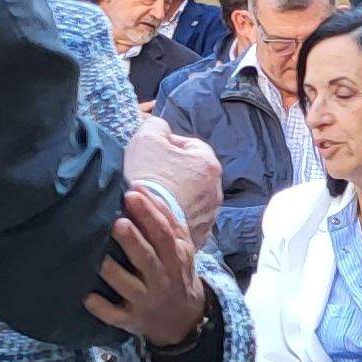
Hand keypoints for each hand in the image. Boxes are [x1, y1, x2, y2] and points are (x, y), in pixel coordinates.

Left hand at [86, 186, 210, 346]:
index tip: (132, 194)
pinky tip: (87, 297)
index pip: (164, 233)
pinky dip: (102, 308)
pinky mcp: (132, 320)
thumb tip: (140, 188)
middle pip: (147, 258)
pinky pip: (115, 316)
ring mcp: (146, 300)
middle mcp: (162, 279)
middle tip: (117, 222)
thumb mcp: (181, 247)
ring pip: (128, 286)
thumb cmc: (175, 272)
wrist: (184, 319)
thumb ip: (165, 219)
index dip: (150, 214)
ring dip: (113, 272)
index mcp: (175, 257)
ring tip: (98, 256)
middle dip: (132, 241)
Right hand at [123, 117, 223, 245]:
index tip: (151, 153)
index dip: (169, 146)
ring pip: (193, 198)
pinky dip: (177, 216)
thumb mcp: (146, 139)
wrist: (144, 223)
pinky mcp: (201, 235)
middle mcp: (216, 190)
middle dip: (175, 172)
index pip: (191, 146)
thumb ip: (156, 126)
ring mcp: (210, 215)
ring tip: (155, 199)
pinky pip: (189, 219)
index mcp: (208, 164)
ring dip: (177, 195)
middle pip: (193, 173)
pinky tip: (160, 216)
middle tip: (151, 176)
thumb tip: (161, 127)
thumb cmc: (147, 176)